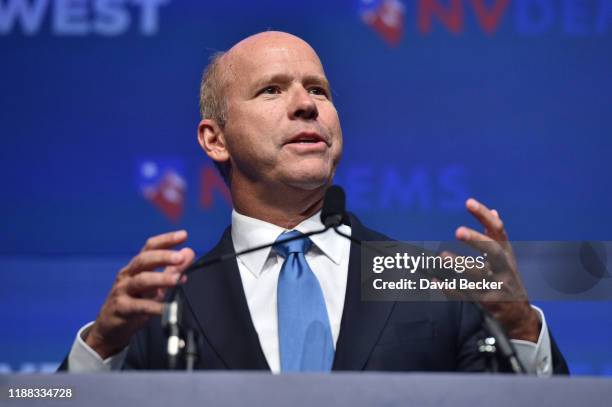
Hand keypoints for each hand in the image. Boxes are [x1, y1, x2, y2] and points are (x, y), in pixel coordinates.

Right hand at [84, 230, 194, 358]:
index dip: (166, 240)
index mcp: (137, 267)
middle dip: (163, 257)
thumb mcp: (155, 285)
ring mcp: (123, 291)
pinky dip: (154, 307)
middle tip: (180, 257)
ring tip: (177, 280)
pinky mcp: (121, 308)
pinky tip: (167, 308)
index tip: (183, 235)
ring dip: (161, 279)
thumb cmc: (134, 302)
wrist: (109, 327)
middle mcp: (128, 275)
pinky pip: (138, 306)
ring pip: (141, 280)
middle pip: (144, 260)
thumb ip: (172, 269)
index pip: (150, 247)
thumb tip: (188, 252)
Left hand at [442, 198, 539, 341]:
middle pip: (492, 251)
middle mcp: (504, 267)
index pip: (498, 230)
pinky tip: (436, 280)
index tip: (468, 202)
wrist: (519, 314)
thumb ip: (497, 236)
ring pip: (478, 274)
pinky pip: (467, 294)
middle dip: (476, 240)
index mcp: (506, 252)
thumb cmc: (507, 278)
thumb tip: (493, 211)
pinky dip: (450, 288)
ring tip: (442, 256)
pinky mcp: (487, 302)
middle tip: (458, 230)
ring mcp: (496, 285)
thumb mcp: (507, 257)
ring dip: (460, 265)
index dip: (484, 215)